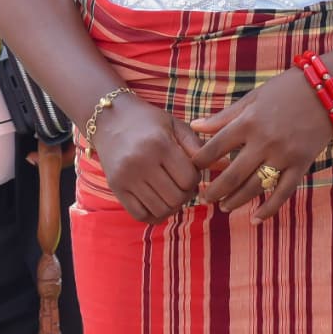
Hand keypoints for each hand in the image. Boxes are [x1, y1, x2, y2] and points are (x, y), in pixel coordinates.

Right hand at [92, 95, 201, 223]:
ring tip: (170, 192)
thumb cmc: (147, 121)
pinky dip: (153, 214)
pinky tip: (156, 201)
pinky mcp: (115, 187)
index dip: (195, 179)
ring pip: (160, 210)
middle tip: (181, 184)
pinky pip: (140, 215)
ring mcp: (126, 177)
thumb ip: (197, 145)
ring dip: (171, 206)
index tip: (189, 171)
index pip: (189, 179)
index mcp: (159, 144)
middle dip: (185, 195)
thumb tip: (225, 165)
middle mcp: (141, 162)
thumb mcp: (174, 125)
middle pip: (176, 198)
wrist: (108, 118)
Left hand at [189, 68, 332, 222]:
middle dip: (214, 189)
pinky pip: (283, 192)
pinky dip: (269, 208)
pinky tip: (255, 219)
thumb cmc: (286, 90)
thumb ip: (224, 116)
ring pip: (255, 187)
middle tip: (203, 198)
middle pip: (232, 174)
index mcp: (249, 122)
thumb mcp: (252, 98)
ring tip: (223, 207)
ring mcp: (284, 156)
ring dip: (236, 200)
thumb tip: (195, 126)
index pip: (216, 148)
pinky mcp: (301, 165)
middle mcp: (265, 141)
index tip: (192, 168)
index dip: (200, 161)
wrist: (328, 91)